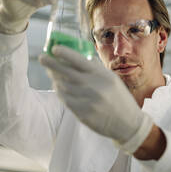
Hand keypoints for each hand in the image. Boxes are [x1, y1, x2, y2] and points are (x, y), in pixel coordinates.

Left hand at [39, 46, 153, 152]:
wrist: (128, 123)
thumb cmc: (120, 98)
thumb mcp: (112, 79)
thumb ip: (96, 69)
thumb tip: (79, 57)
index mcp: (102, 75)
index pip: (79, 60)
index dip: (64, 53)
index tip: (54, 49)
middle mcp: (93, 86)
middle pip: (66, 72)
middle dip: (51, 64)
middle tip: (42, 58)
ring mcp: (87, 101)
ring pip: (63, 86)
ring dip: (55, 79)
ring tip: (52, 74)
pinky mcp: (82, 113)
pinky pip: (65, 100)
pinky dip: (60, 92)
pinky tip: (59, 88)